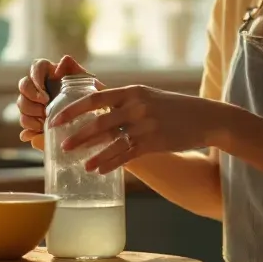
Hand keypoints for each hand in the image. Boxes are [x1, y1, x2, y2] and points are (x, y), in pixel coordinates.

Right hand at [15, 55, 100, 151]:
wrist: (95, 119)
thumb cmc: (91, 96)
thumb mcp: (87, 81)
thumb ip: (75, 68)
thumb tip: (63, 60)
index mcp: (50, 72)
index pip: (36, 67)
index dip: (35, 78)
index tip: (44, 95)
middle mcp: (40, 85)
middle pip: (24, 85)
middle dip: (30, 98)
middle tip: (44, 110)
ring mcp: (35, 102)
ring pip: (22, 103)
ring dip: (29, 114)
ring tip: (43, 123)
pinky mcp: (35, 118)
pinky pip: (25, 122)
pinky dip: (28, 129)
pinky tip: (37, 133)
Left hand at [52, 85, 221, 173]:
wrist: (206, 118)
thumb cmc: (173, 107)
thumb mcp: (147, 95)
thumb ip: (121, 97)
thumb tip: (94, 92)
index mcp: (132, 90)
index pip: (95, 99)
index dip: (73, 110)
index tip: (56, 119)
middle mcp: (137, 106)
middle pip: (99, 122)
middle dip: (78, 135)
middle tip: (61, 146)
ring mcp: (146, 125)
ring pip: (112, 142)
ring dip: (93, 154)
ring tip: (80, 164)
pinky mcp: (155, 142)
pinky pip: (127, 155)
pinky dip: (111, 163)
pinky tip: (99, 170)